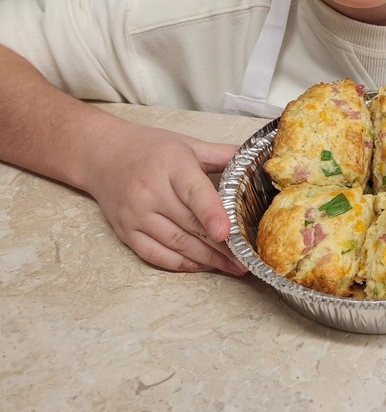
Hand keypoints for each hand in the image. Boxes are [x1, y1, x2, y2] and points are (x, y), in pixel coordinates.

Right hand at [85, 121, 247, 274]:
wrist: (103, 155)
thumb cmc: (152, 149)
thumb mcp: (189, 144)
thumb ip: (223, 154)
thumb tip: (256, 160)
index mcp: (172, 166)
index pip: (194, 193)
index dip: (211, 214)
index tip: (227, 232)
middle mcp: (151, 192)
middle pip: (189, 224)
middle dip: (220, 246)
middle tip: (246, 259)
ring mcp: (136, 214)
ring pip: (176, 243)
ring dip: (206, 260)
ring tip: (233, 267)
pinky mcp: (126, 232)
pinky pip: (156, 255)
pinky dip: (181, 264)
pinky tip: (203, 266)